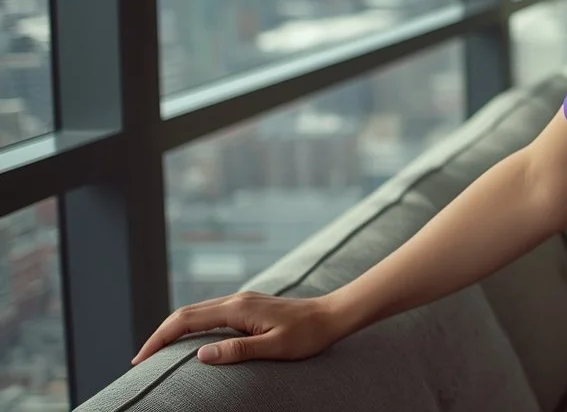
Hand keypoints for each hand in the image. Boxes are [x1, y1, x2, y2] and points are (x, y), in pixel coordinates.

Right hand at [131, 291, 347, 365]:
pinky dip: (191, 326)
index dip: (160, 339)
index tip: (140, 359)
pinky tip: (189, 341)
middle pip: (186, 313)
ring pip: (197, 312)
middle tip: (140, 361)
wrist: (332, 315)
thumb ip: (238, 351)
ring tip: (157, 353)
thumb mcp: (274, 348)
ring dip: (174, 330)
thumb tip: (199, 356)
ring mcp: (242, 301)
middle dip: (160, 335)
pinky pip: (211, 314)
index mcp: (238, 309)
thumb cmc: (308, 335)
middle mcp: (236, 300)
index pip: (186, 320)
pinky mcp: (248, 306)